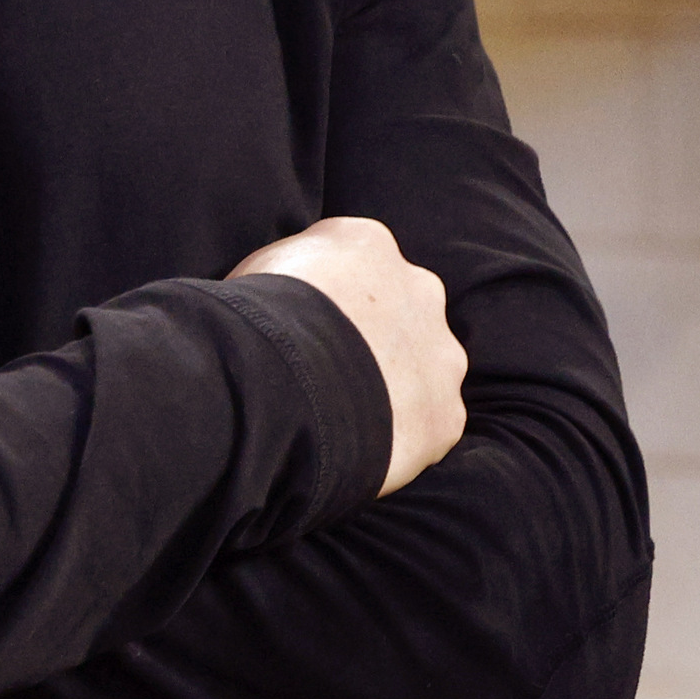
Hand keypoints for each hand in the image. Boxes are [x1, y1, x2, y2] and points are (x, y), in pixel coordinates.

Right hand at [230, 215, 464, 494]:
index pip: (355, 267)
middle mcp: (419, 288)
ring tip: (342, 422)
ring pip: (424, 373)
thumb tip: (279, 302)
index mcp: (367, 244)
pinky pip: (425, 430)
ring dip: (393, 392)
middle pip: (400, 316)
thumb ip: (287, 277)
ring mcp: (440, 353)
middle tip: (327, 379)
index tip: (302, 333)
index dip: (328, 303)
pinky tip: (359, 453)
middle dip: (373, 343)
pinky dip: (399, 442)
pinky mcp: (445, 414)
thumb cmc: (255, 323)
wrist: (287, 380)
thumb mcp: (256, 272)